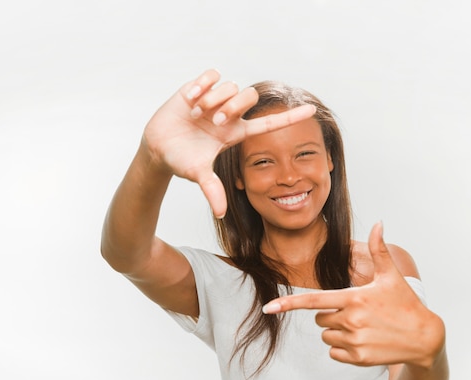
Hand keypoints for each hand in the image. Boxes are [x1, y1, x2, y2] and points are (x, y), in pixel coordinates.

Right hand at [142, 69, 315, 217]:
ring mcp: (215, 100)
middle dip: (233, 106)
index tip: (313, 110)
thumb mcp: (198, 173)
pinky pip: (211, 75)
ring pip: (230, 85)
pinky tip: (189, 98)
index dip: (291, 117)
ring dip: (213, 99)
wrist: (158, 146)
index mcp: (236, 132)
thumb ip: (211, 189)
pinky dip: (201, 85)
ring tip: (195, 113)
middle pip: (249, 96)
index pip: (270, 123)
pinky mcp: (199, 87)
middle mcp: (230, 114)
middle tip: (214, 122)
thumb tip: (220, 213)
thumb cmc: (181, 160)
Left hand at [262, 223, 444, 368]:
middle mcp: (350, 320)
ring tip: (363, 327)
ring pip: (326, 336)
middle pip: (320, 318)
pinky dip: (343, 349)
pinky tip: (364, 341)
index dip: (288, 304)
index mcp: (353, 298)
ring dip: (337, 332)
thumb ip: (380, 249)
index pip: (312, 300)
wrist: (424, 338)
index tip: (268, 308)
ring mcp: (354, 342)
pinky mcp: (358, 358)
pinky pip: (334, 353)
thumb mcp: (392, 276)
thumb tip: (379, 223)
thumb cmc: (405, 303)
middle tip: (356, 311)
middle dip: (332, 314)